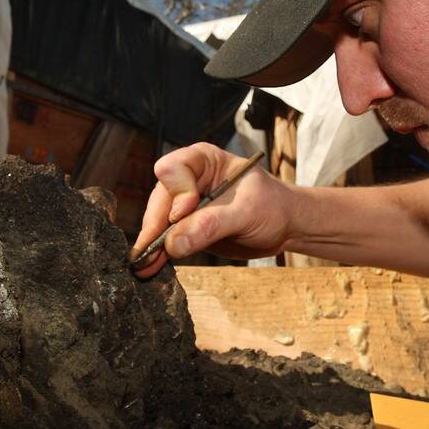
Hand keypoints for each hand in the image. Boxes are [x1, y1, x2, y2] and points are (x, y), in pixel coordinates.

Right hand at [128, 143, 293, 277]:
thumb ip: (210, 225)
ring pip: (158, 222)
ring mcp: (184, 205)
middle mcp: (189, 179)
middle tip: (150, 251)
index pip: (173, 169)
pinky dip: (158, 254)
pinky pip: (166, 239)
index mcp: (203, 160)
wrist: (283, 226)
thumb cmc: (272, 206)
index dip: (176, 192)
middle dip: (155, 226)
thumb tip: (174, 244)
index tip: (185, 212)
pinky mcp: (185, 228)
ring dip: (152, 245)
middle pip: (160, 198)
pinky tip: (150, 268)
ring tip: (144, 266)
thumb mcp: (245, 212)